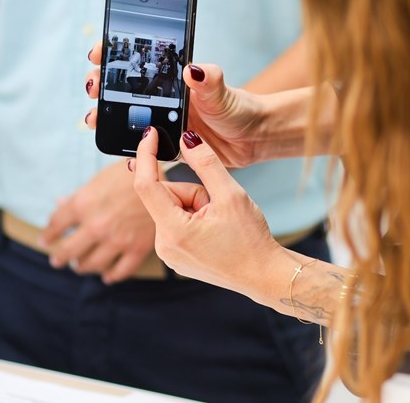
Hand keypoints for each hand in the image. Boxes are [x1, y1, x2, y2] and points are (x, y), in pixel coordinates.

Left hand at [41, 160, 155, 284]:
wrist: (164, 177)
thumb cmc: (131, 172)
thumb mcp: (100, 178)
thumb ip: (79, 195)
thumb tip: (61, 203)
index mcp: (83, 204)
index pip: (56, 224)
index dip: (49, 234)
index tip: (45, 240)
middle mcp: (96, 225)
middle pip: (69, 250)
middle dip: (60, 257)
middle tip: (57, 260)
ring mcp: (116, 240)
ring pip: (91, 264)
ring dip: (83, 267)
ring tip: (80, 266)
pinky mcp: (137, 249)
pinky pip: (121, 270)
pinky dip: (112, 275)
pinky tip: (108, 276)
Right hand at [83, 42, 265, 167]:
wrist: (253, 138)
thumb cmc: (239, 107)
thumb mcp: (222, 91)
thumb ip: (208, 79)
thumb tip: (192, 69)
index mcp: (171, 80)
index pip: (136, 61)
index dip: (113, 55)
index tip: (99, 53)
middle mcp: (163, 99)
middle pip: (122, 90)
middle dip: (101, 88)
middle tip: (93, 91)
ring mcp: (164, 123)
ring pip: (127, 119)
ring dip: (108, 119)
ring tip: (96, 121)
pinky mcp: (169, 147)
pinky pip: (145, 150)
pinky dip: (134, 154)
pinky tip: (128, 159)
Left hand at [133, 127, 285, 298]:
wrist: (264, 275)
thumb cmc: (251, 241)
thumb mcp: (231, 195)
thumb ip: (205, 163)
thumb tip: (187, 139)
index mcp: (173, 231)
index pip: (146, 184)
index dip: (147, 154)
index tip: (152, 134)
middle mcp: (164, 245)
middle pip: (165, 196)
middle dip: (191, 192)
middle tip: (217, 206)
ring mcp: (168, 253)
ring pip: (172, 208)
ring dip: (195, 205)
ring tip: (219, 222)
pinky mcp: (176, 255)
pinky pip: (176, 223)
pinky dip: (193, 218)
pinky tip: (214, 231)